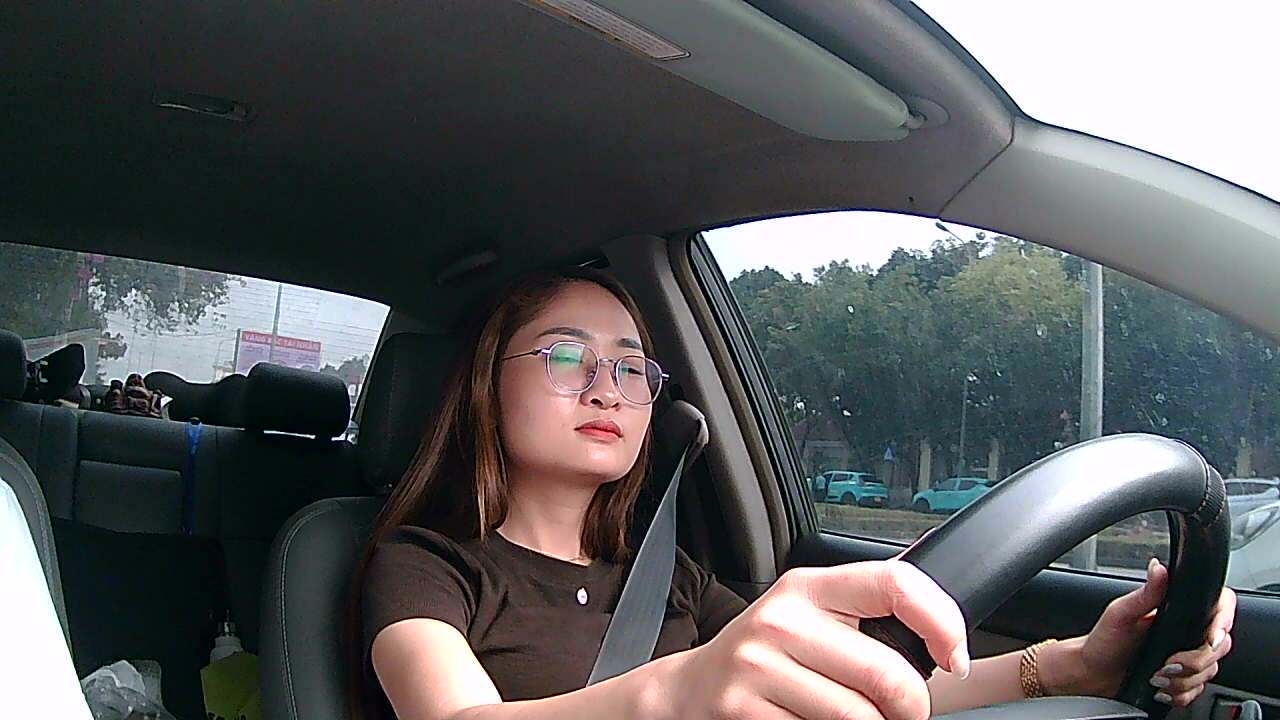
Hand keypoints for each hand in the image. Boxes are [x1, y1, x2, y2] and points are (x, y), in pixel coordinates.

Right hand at [652, 561, 969, 719]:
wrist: (692, 689)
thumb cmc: (765, 652)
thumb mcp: (808, 611)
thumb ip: (864, 601)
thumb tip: (936, 584)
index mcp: (808, 587)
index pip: (896, 584)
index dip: (942, 623)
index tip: (953, 657)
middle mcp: (782, 620)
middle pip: (886, 673)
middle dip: (911, 707)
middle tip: (905, 712)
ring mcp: (760, 667)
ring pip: (858, 717)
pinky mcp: (746, 712)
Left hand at [1067, 558, 1235, 705]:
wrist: (1091, 673)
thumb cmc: (1102, 641)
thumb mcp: (1121, 614)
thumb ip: (1145, 593)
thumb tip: (1159, 568)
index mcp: (1176, 612)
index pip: (1219, 608)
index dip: (1222, 624)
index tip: (1209, 640)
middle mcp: (1185, 633)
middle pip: (1219, 647)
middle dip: (1195, 661)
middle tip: (1167, 664)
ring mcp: (1185, 657)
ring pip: (1210, 672)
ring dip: (1184, 680)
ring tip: (1156, 677)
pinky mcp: (1182, 680)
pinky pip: (1198, 691)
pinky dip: (1181, 694)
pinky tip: (1161, 689)